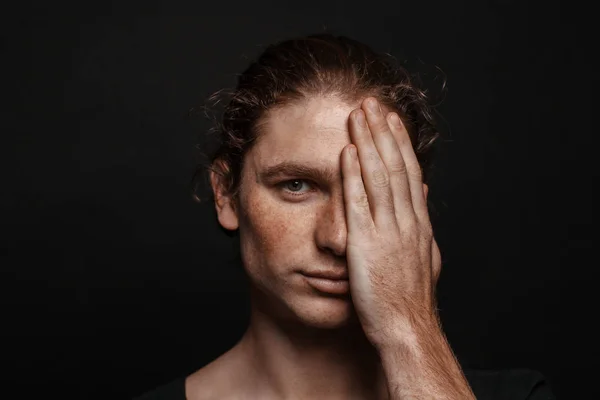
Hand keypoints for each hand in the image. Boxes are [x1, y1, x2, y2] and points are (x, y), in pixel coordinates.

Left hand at [342, 97, 441, 349]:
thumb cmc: (409, 300)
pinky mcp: (366, 244)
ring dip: (368, 142)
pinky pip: (359, 203)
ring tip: (359, 114)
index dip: (399, 143)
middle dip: (382, 132)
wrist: (406, 329)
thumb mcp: (422, 258)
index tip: (390, 119)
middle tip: (371, 102)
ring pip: (379, 177)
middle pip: (394, 166)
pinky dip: (354, 176)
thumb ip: (419, 228)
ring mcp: (387, 230)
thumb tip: (420, 198)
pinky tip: (347, 152)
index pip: (408, 173)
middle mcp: (405, 221)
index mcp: (417, 223)